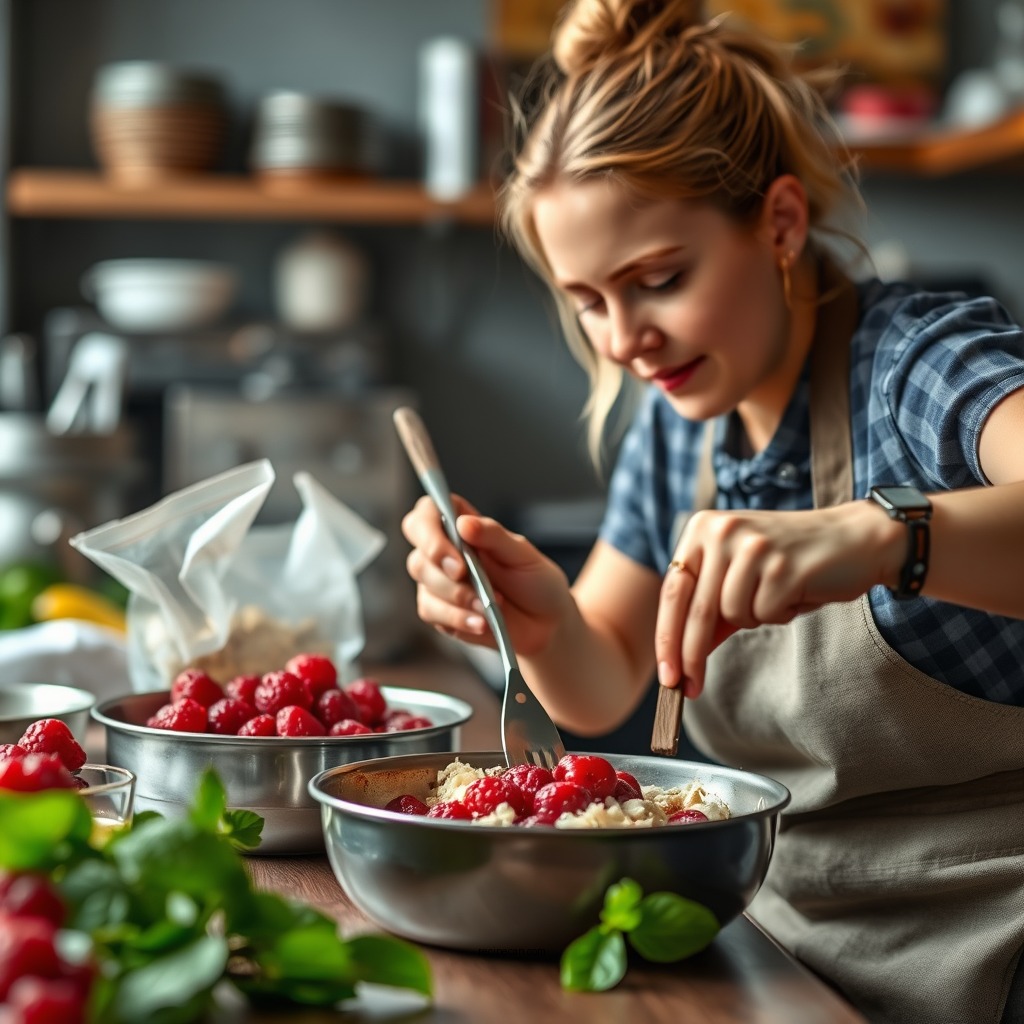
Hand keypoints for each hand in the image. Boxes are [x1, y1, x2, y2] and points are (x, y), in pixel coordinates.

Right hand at [401, 494, 571, 654]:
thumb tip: (464, 523)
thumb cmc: (535, 581)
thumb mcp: (522, 554)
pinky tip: (481, 622)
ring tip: (487, 606)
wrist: (546, 622)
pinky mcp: (440, 612)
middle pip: (419, 555)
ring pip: (425, 586)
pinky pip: (433, 614)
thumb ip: (494, 536)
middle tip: (466, 576)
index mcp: (461, 527)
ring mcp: (438, 584)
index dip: (428, 528)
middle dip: (441, 570)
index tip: (453, 548)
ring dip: (456, 597)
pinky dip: (458, 618)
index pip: (426, 515)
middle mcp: (444, 553)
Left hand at [655, 501, 899, 696]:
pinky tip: (796, 591)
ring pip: (731, 614)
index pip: (672, 592)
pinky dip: (779, 613)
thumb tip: (681, 657)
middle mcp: (722, 530)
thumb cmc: (793, 561)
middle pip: (695, 610)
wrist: (857, 539)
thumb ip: (711, 610)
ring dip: (755, 617)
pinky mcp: (782, 566)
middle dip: (690, 656)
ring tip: (778, 593)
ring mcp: (752, 547)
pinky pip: (764, 614)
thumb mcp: (742, 577)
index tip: (666, 676)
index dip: (666, 637)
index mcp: (702, 528)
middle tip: (688, 690)